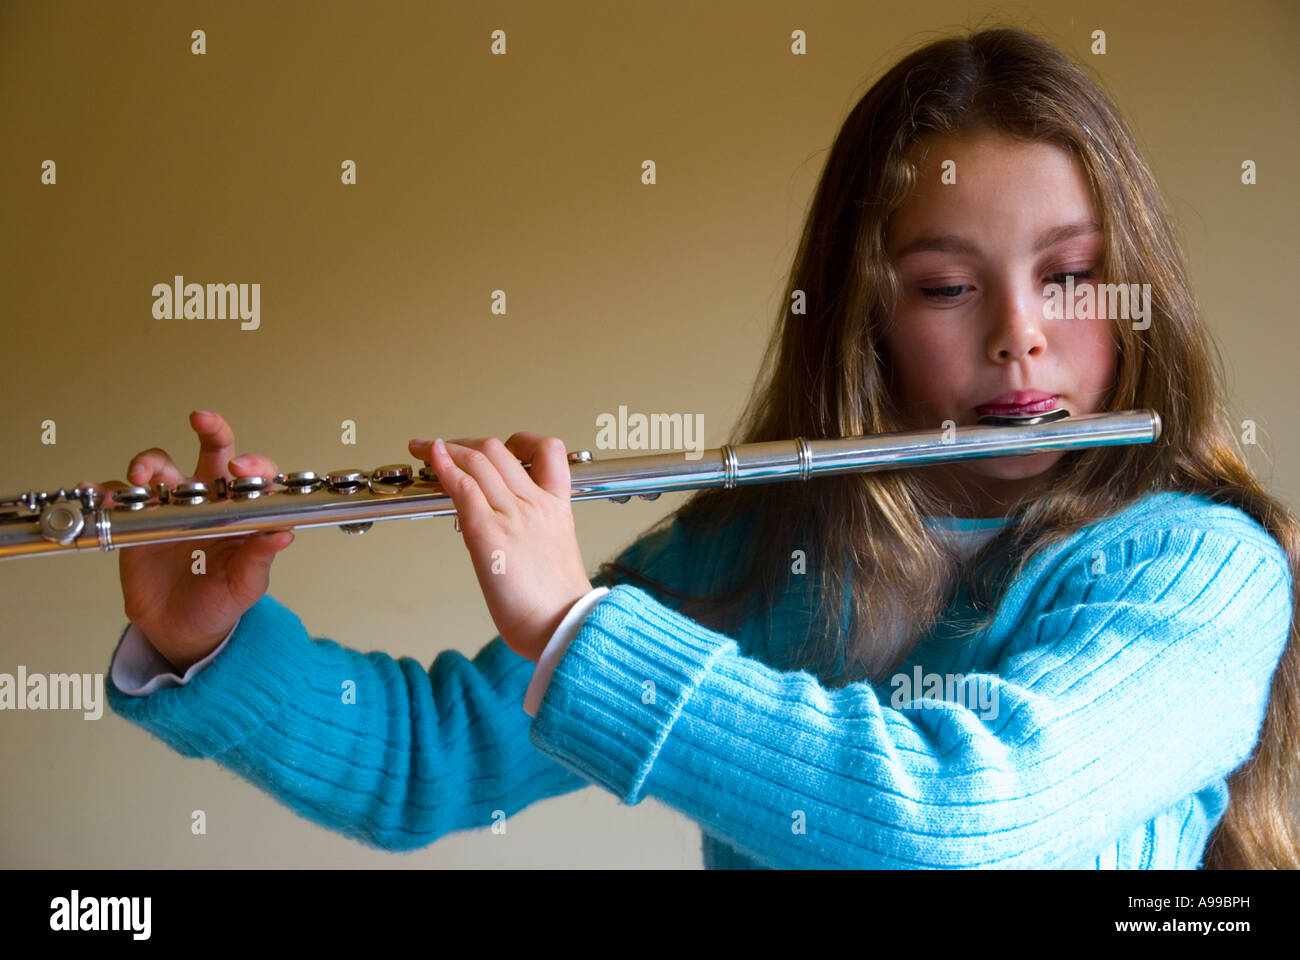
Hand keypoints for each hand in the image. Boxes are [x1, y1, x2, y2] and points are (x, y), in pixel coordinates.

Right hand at [87, 411, 294, 672]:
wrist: (181, 631)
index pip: (253, 476)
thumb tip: (284, 534)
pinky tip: (97, 491)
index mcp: (241, 513)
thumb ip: (259, 558)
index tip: (240, 468)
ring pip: (161, 468)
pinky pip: (120, 498)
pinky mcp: (138, 521)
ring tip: (139, 479)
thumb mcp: (245, 585)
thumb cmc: (221, 603)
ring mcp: (172, 507)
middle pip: (212, 451)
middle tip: (201, 420)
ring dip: (149, 464)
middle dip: (210, 429)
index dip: (251, 464)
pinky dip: (107, 491)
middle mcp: (209, 501)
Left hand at [408, 432, 592, 662]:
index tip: (501, 445)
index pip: (549, 452)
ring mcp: (512, 514)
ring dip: (446, 449)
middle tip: (444, 446)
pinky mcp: (489, 532)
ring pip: (478, 460)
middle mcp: (535, 503)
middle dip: (466, 442)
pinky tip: (430, 459)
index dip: (521, 440)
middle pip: (500, 450)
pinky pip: (464, 487)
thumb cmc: (556, 604)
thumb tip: (500, 531)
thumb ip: (531, 533)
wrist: (563, 626)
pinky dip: (444, 467)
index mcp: (557, 508)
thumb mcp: (553, 555)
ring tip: (424, 449)